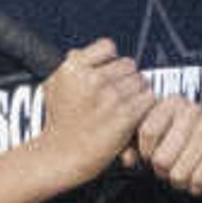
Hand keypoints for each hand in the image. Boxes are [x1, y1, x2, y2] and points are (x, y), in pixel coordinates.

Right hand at [30, 40, 150, 189]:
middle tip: (116, 96)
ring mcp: (110, 96)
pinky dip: (144, 108)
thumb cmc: (57, 123)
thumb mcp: (53, 85)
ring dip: (137, 94)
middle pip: (129, 65)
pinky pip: (148, 99)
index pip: (108, 47)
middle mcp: (93, 78)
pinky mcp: (125, 115)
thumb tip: (77, 52)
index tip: (106, 74)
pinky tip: (133, 116)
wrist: (61, 156)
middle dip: (126, 79)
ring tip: (124, 107)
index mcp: (74, 67)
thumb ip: (68, 66)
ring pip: (141, 81)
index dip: (110, 61)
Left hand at [131, 95, 201, 202]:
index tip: (153, 156)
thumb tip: (127, 159)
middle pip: (161, 158)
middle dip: (163, 172)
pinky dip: (197, 187)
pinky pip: (198, 179)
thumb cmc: (183, 153)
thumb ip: (132, 148)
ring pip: (178, 173)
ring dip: (180, 182)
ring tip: (188, 172)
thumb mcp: (153, 146)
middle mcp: (193, 110)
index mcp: (171, 103)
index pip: (147, 132)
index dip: (146, 154)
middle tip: (173, 167)